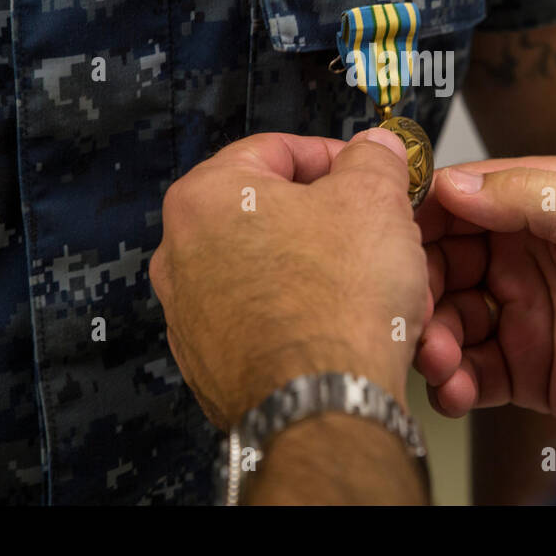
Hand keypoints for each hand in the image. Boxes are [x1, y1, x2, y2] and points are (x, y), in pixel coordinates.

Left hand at [148, 130, 428, 429]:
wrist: (324, 405)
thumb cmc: (337, 304)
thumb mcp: (375, 197)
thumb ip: (373, 159)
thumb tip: (374, 149)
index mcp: (206, 197)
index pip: (277, 151)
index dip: (336, 157)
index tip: (368, 172)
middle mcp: (181, 254)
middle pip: (271, 214)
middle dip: (331, 220)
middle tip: (375, 230)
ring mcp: (191, 316)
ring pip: (271, 270)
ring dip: (321, 270)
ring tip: (369, 285)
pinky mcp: (211, 366)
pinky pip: (266, 323)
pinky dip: (304, 318)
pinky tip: (345, 327)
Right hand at [415, 158, 555, 420]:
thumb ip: (530, 193)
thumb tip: (453, 183)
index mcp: (541, 204)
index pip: (460, 199)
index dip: (420, 215)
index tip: (388, 236)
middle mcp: (524, 255)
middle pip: (442, 262)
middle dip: (419, 285)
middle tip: (411, 309)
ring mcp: (524, 312)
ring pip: (449, 320)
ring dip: (433, 338)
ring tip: (439, 358)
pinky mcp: (529, 369)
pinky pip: (473, 374)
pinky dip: (454, 383)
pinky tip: (457, 388)